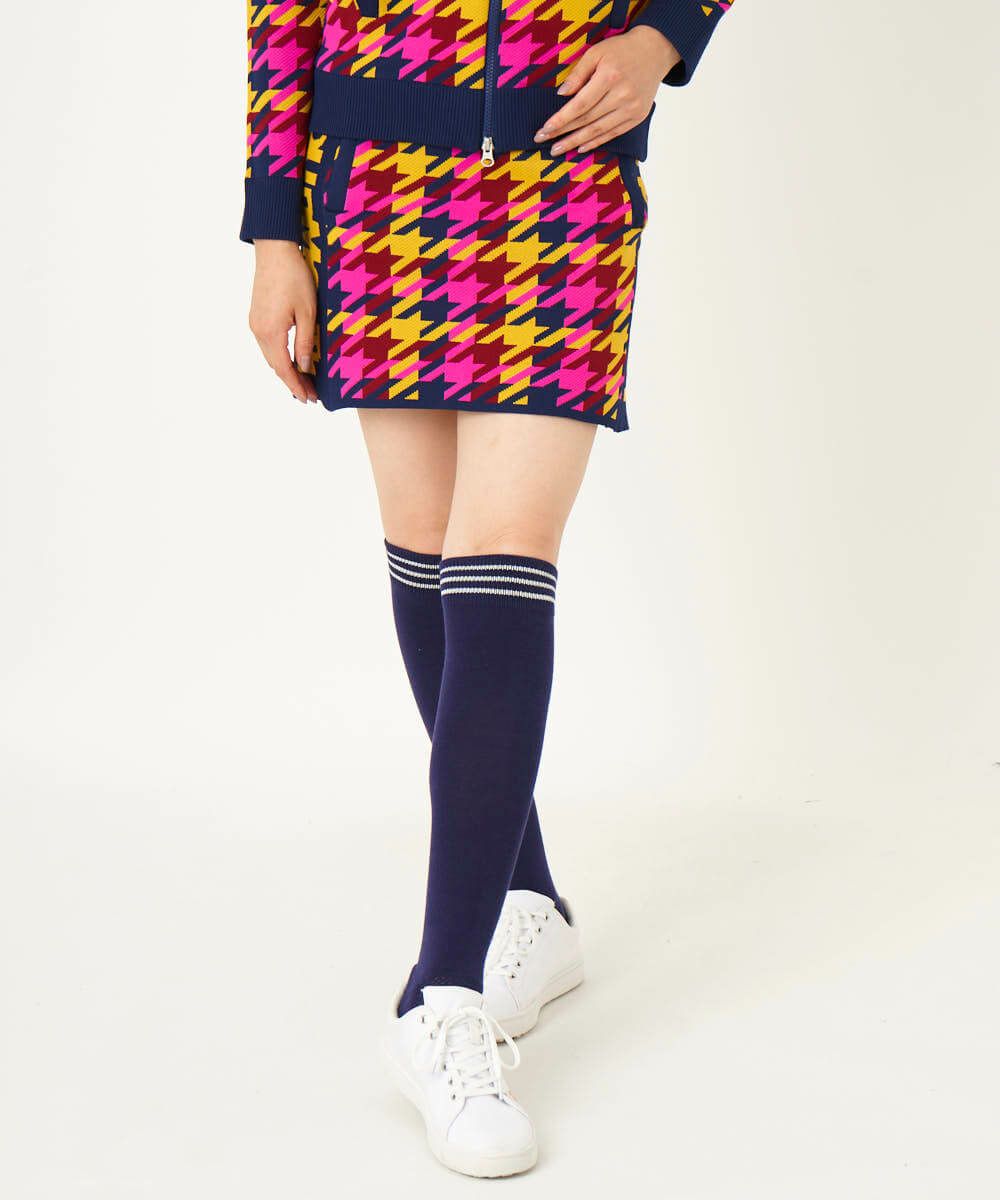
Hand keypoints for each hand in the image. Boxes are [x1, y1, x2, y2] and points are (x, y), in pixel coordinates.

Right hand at [249, 240, 318, 403]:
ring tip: (303, 382)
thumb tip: (305, 368)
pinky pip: (268, 344)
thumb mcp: (307, 313)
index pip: (284, 369)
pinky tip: (291, 360)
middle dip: (292, 382)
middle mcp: (258, 331)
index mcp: (271, 332)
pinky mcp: (256, 316)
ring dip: (286, 370)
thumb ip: (304, 343)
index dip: (297, 386)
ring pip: (270, 356)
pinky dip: (279, 356)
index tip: (309, 399)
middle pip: (275, 366)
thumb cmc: (294, 277)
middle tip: (310, 395)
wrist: (274, 250)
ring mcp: (255, 323)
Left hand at [535, 27, 680, 155]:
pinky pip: (613, 134)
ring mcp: (631, 108)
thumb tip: (561, 95)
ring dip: (575, 142)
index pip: (580, 104)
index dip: (561, 119)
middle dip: (563, 132)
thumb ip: (578, 73)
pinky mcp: (637, 117)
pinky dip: (595, 142)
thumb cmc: (621, 50)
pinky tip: (580, 147)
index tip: (545, 129)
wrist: (654, 52)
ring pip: (598, 131)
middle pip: (587, 120)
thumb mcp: (597, 52)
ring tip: (557, 149)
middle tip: (543, 141)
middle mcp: (622, 95)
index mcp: (610, 76)